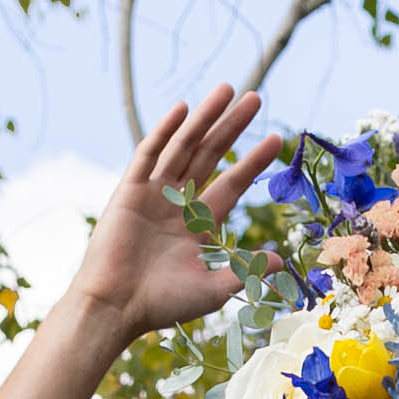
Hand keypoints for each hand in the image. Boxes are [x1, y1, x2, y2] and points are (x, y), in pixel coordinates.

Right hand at [70, 85, 277, 343]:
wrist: (116, 307)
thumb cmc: (162, 304)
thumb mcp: (213, 288)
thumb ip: (245, 271)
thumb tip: (282, 262)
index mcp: (197, 224)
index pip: (232, 184)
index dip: (253, 162)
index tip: (276, 140)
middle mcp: (177, 203)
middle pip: (210, 156)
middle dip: (232, 128)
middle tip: (255, 98)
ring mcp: (152, 194)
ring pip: (183, 147)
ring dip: (204, 118)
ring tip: (226, 90)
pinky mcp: (128, 191)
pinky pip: (148, 155)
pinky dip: (164, 131)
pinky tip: (182, 109)